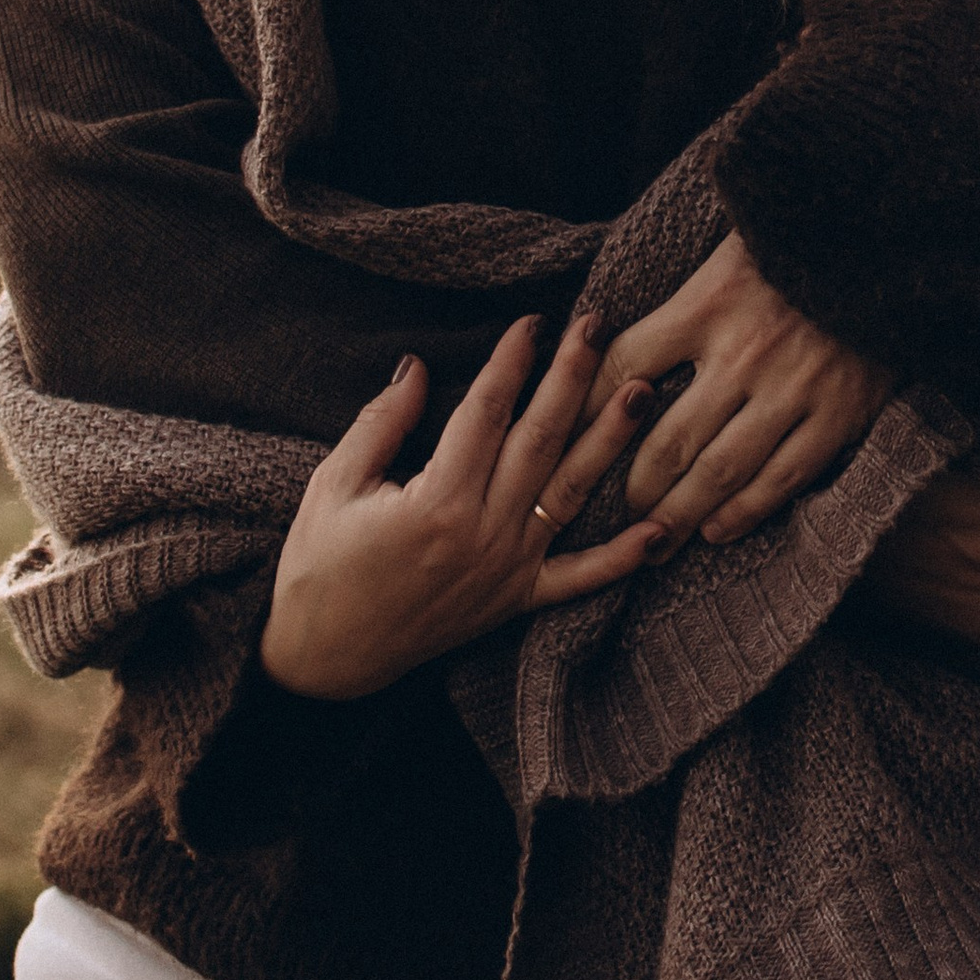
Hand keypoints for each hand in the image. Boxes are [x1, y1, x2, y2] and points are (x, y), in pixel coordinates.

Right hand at [262, 316, 666, 700]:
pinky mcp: (514, 601)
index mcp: (435, 501)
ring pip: (570, 493)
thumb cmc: (318, 567)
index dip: (511, 361)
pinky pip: (579, 579)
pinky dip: (622, 558)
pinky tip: (661, 528)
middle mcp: (481, 533)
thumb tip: (415, 365)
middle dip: (572, 377)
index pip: (485, 412)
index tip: (533, 320)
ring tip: (642, 391)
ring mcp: (506, 570)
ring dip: (610, 440)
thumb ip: (380, 423)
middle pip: (539, 439)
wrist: (324, 659)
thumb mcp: (332, 486)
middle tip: (598, 326)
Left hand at [545, 233, 894, 551]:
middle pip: (668, 437)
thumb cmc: (798, 244)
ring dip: (679, 511)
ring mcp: (792, 388)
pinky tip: (715, 530)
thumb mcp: (731, 249)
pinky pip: (782, 477)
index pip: (626, 364)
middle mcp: (743, 352)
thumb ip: (681, 290)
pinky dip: (744, 512)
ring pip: (720, 470)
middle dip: (633, 484)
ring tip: (652, 537)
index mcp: (707, 304)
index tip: (564, 438)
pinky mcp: (838, 413)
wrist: (888, 245)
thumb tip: (608, 320)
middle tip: (612, 509)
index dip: (586, 408)